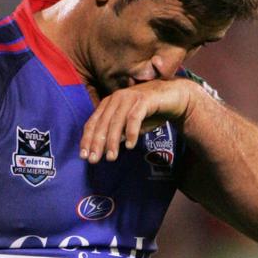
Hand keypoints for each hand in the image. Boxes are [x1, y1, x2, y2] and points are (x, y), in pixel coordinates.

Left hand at [79, 78, 194, 162]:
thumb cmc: (149, 113)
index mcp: (108, 103)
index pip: (93, 123)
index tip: (83, 156)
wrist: (173, 97)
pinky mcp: (144, 100)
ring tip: (111, 158)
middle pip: (102, 123)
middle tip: (94, 160)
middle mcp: (116, 98)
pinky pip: (134, 118)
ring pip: (116, 122)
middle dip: (97, 143)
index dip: (86, 139)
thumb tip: (104, 151)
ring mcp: (129, 97)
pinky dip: (131, 132)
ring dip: (113, 141)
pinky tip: (131, 146)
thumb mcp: (129, 126)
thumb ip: (118, 135)